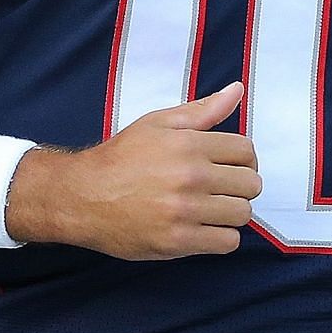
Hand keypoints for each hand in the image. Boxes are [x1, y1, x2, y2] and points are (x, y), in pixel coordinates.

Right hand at [7, 83, 261, 257]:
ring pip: (242, 213)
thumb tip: (237, 90)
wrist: (81, 196)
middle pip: (251, 184)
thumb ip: (202, 110)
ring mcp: (185, 211)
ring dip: (232, 212)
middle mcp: (191, 177)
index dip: (243, 159)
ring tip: (212, 208)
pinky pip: (227, 242)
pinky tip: (205, 228)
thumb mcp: (158, 124)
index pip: (246, 151)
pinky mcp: (178, 241)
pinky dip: (222, 236)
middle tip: (221, 188)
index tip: (231, 166)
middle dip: (240, 185)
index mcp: (189, 145)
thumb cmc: (120, 159)